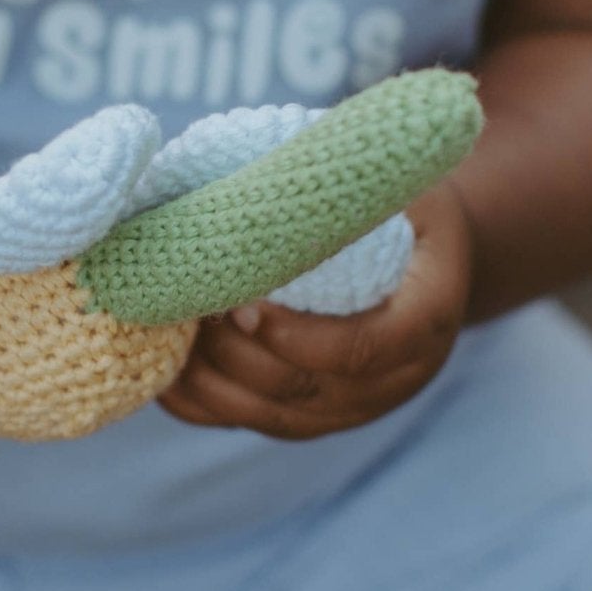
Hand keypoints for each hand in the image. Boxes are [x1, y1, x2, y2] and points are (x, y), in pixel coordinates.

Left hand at [159, 184, 472, 440]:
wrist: (428, 261)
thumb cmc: (405, 208)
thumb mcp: (397, 188)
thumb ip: (347, 192)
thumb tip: (263, 168)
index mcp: (426, 321)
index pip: (364, 350)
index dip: (299, 338)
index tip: (246, 306)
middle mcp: (394, 380)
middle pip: (303, 388)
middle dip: (237, 353)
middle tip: (189, 304)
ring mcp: (350, 408)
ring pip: (268, 414)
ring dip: (210, 378)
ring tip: (169, 325)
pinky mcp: (312, 418)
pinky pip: (248, 422)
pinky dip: (200, 402)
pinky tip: (163, 365)